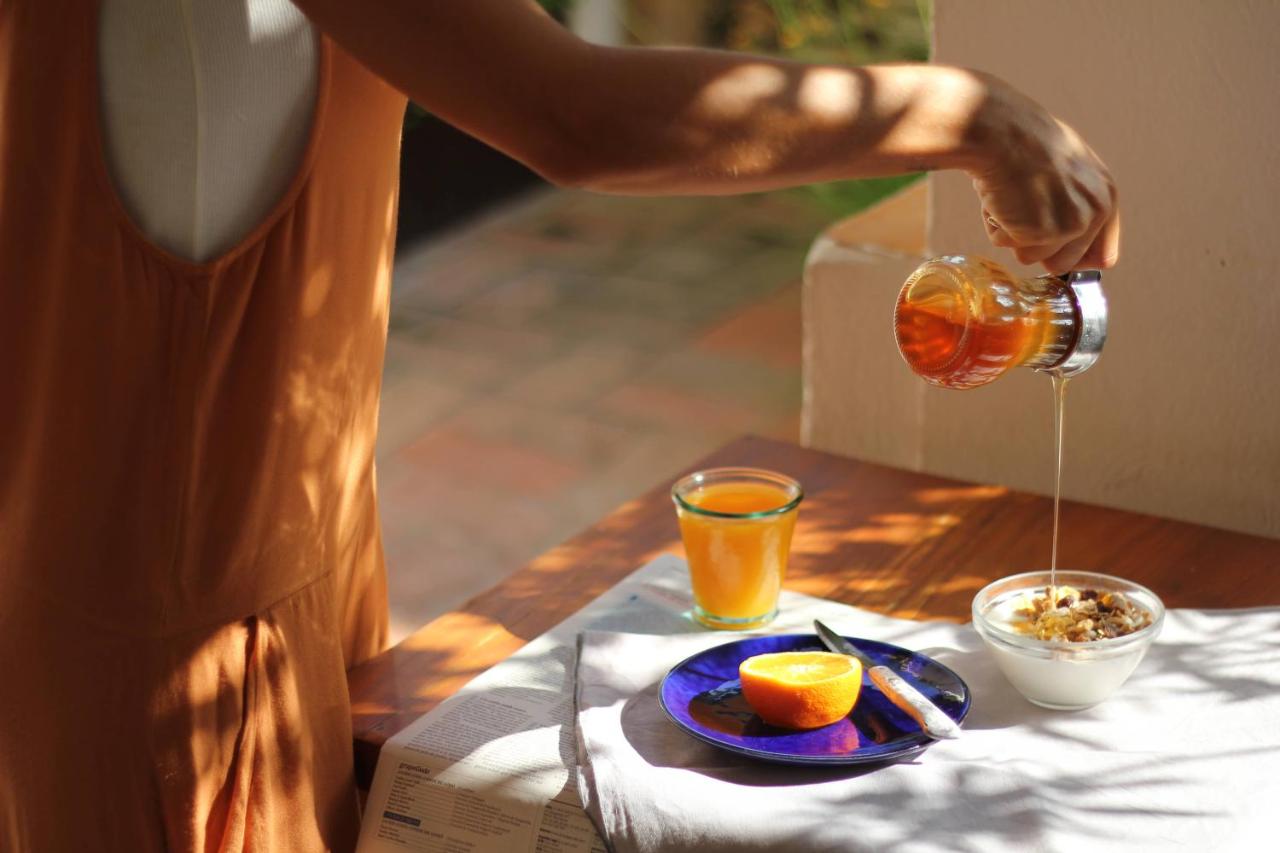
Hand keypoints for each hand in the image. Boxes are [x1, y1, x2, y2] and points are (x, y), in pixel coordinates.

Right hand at [969, 79, 1118, 273]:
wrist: (1003, 132)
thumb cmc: (1027, 143)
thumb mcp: (1070, 171)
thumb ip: (1077, 204)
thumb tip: (1066, 238)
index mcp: (1106, 198)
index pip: (1101, 257)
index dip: (1072, 257)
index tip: (1053, 249)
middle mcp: (1094, 214)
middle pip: (1061, 266)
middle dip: (1036, 247)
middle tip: (1024, 211)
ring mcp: (1067, 226)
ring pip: (1029, 257)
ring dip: (1012, 231)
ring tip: (1011, 196)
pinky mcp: (1038, 232)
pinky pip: (1005, 244)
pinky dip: (994, 224)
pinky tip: (1000, 196)